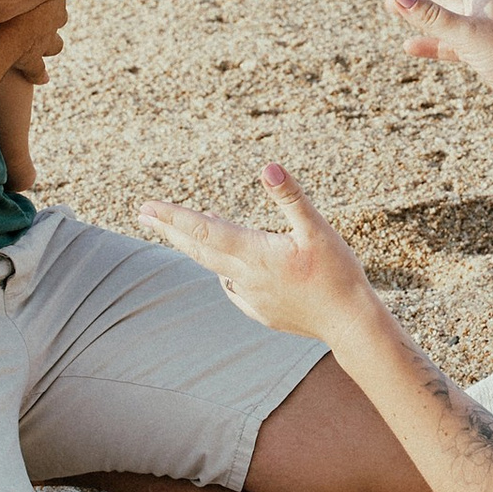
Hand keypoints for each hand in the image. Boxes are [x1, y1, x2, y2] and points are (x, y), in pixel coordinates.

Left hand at [139, 165, 376, 343]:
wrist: (350, 323)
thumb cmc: (338, 274)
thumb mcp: (318, 229)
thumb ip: (291, 197)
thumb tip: (268, 167)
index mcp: (255, 254)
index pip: (204, 232)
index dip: (173, 217)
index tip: (147, 207)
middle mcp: (246, 278)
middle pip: (199, 250)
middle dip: (170, 229)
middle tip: (143, 214)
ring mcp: (252, 298)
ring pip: (215, 268)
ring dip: (196, 247)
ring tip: (181, 230)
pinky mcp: (263, 312)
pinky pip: (233, 288)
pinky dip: (222, 271)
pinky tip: (226, 268)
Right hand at [388, 0, 492, 114]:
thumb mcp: (467, 34)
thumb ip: (431, 15)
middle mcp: (486, 2)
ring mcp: (486, 26)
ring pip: (448, 8)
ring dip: (422, 5)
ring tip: (392, 4)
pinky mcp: (486, 50)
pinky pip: (451, 41)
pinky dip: (431, 41)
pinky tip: (410, 46)